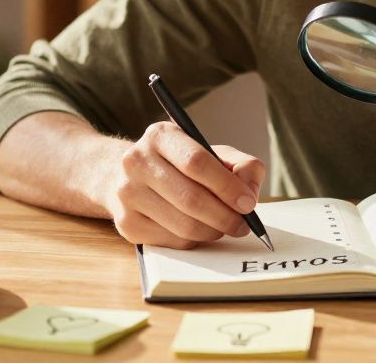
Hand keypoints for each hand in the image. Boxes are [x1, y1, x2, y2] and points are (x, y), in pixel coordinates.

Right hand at [105, 121, 265, 249]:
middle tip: (243, 225)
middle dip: (225, 216)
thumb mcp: (213, 153)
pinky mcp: (126, 224)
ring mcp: (127, 194)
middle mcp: (136, 161)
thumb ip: (241, 166)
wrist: (130, 177)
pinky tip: (200, 230)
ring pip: (182, 224)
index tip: (248, 203)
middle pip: (190, 198)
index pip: (196, 162)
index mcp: (160, 136)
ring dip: (213, 231)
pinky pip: (172, 241)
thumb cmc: (180, 165)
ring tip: (224, 226)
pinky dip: (195, 240)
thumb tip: (249, 193)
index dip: (227, 186)